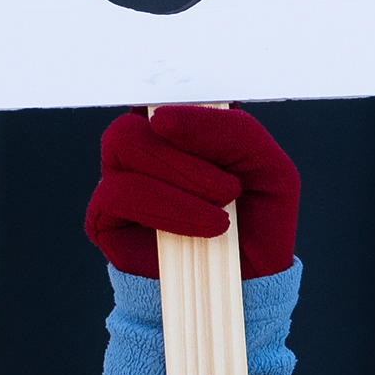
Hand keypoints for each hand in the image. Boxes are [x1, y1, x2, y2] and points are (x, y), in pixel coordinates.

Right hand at [84, 105, 301, 279]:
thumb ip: (231, 131)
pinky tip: (206, 228)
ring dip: (179, 179)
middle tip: (228, 187)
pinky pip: (116, 194)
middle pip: (136, 120)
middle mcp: (144, 148)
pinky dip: (166, 208)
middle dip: (185, 154)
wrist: (252, 284)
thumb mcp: (269, 169)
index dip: (176, 96)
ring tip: (220, 214)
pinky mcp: (105, 220)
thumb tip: (163, 117)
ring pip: (122, 147)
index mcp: (181, 127)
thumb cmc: (259, 220)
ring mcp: (120, 180)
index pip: (161, 90)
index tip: (203, 116)